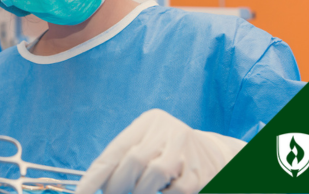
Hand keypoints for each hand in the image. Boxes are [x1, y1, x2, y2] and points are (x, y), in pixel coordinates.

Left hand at [75, 109, 245, 193]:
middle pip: (132, 161)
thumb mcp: (145, 145)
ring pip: (152, 175)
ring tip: (136, 193)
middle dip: (117, 186)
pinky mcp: (198, 173)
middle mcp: (167, 131)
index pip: (114, 150)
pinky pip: (174, 191)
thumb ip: (122, 160)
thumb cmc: (167, 152)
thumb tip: (97, 185)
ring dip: (139, 192)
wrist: (214, 154)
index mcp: (148, 122)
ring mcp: (185, 151)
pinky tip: (162, 192)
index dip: (94, 176)